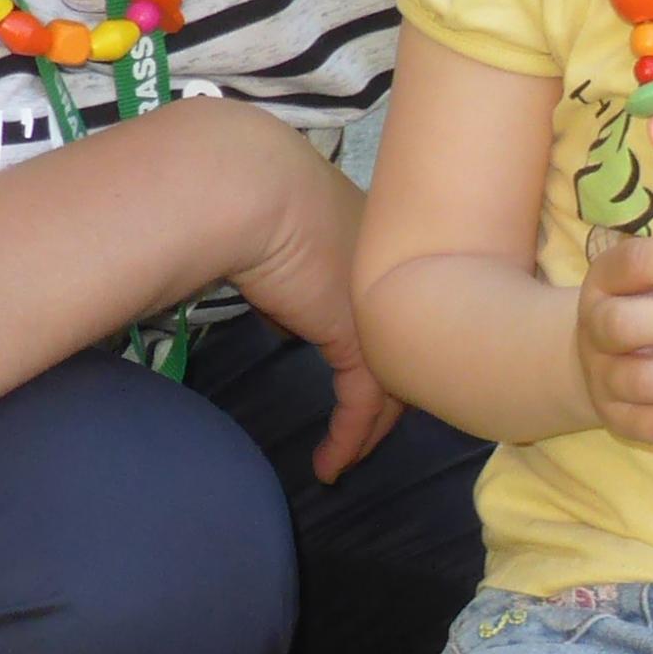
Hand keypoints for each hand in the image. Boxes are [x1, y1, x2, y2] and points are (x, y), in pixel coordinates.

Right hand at [216, 110, 402, 479]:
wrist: (245, 187)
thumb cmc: (247, 196)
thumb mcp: (278, 239)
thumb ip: (292, 280)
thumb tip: (287, 318)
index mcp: (377, 239)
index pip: (396, 303)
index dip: (386, 342)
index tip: (360, 374)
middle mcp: (392, 274)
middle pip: (407, 345)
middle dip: (390, 395)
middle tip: (364, 433)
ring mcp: (382, 306)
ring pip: (395, 381)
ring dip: (369, 429)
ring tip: (344, 461)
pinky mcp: (361, 339)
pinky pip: (363, 404)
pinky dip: (348, 438)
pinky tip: (328, 466)